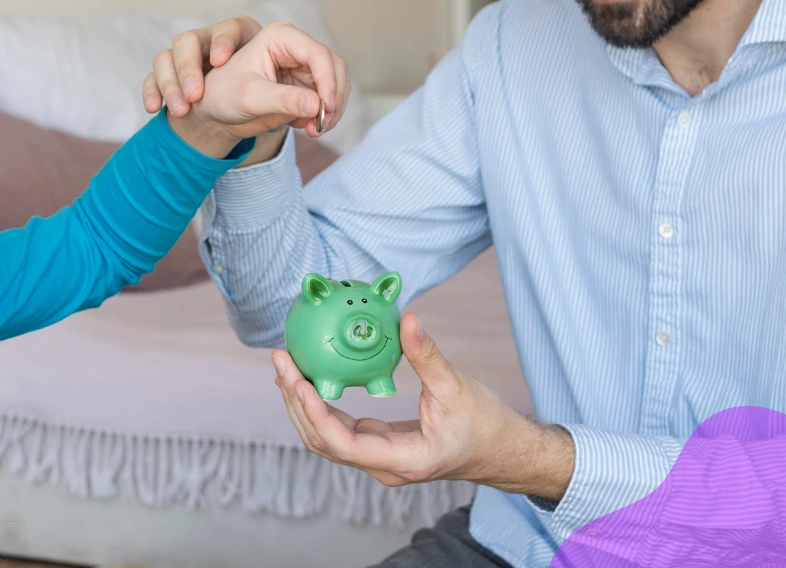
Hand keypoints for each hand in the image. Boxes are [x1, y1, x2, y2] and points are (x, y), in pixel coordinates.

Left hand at [148, 19, 350, 156]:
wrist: (216, 112)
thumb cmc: (224, 95)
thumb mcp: (251, 97)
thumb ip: (284, 100)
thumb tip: (318, 105)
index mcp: (281, 37)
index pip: (317, 54)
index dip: (327, 80)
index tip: (326, 108)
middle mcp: (297, 48)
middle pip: (334, 67)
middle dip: (333, 97)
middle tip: (322, 125)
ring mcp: (304, 68)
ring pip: (336, 85)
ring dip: (332, 110)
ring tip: (314, 131)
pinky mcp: (306, 87)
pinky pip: (328, 101)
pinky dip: (325, 116)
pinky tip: (307, 128)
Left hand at [272, 312, 574, 501]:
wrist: (504, 452)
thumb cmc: (486, 425)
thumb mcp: (457, 387)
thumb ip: (427, 356)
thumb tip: (407, 318)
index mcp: (403, 459)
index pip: (343, 444)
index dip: (315, 412)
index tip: (297, 380)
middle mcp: (384, 466)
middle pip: (323, 441)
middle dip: (297, 401)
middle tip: (282, 361)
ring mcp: (379, 459)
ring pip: (327, 438)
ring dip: (303, 404)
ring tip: (286, 367)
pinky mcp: (379, 447)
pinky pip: (340, 430)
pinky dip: (321, 405)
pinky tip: (310, 379)